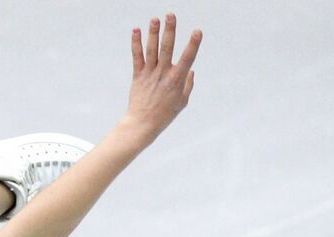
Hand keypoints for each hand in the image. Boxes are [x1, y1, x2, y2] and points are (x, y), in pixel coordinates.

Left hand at [121, 13, 201, 143]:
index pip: (187, 59)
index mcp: (177, 80)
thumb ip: (187, 85)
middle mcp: (163, 74)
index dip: (193, 44)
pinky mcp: (138, 76)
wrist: (142, 124)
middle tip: (170, 15)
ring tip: (154, 19)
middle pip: (167, 49)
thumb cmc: (164, 115)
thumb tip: (191, 71)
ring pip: (152, 50)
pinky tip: (136, 31)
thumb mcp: (182, 102)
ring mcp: (150, 74)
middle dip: (169, 31)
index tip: (197, 31)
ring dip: (153, 33)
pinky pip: (137, 57)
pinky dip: (136, 43)